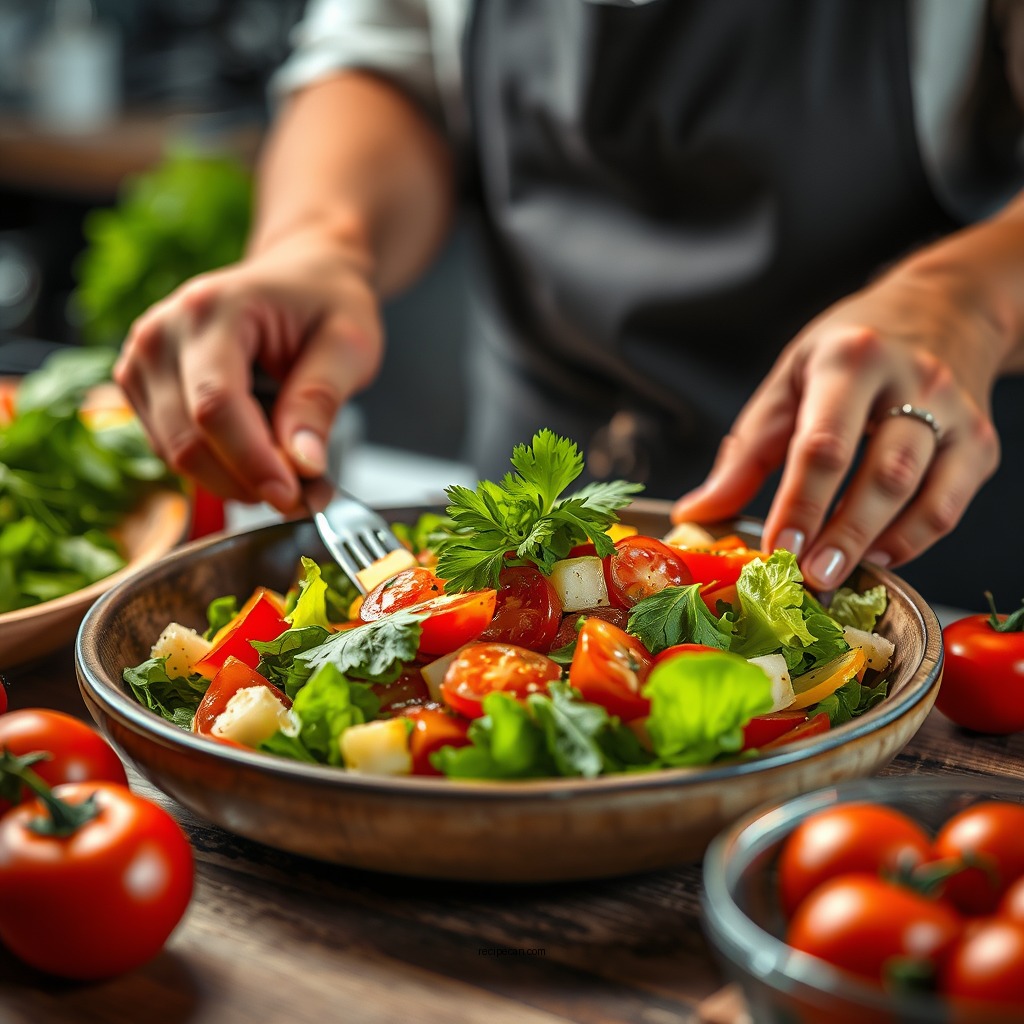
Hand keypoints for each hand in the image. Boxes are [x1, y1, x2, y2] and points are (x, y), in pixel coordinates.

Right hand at [114, 230, 382, 511]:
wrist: (301, 277)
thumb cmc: (325, 302)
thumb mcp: (348, 344)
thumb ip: (320, 401)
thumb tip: (303, 464)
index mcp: (212, 308)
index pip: (216, 405)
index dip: (253, 461)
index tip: (292, 496)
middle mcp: (162, 332)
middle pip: (188, 439)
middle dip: (248, 480)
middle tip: (306, 493)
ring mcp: (142, 361)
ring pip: (176, 454)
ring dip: (235, 480)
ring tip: (289, 468)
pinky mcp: (142, 389)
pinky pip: (172, 451)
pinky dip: (218, 468)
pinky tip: (258, 452)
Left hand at [670, 264, 1004, 589]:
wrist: (942, 308)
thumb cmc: (849, 349)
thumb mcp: (788, 381)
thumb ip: (746, 451)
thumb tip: (698, 512)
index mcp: (851, 360)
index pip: (824, 443)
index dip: (801, 502)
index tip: (777, 546)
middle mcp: (913, 382)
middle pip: (881, 474)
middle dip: (844, 533)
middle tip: (811, 576)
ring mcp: (954, 414)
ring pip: (923, 494)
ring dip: (877, 543)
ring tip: (837, 573)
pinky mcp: (981, 442)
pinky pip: (951, 505)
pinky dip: (915, 540)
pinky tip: (878, 555)